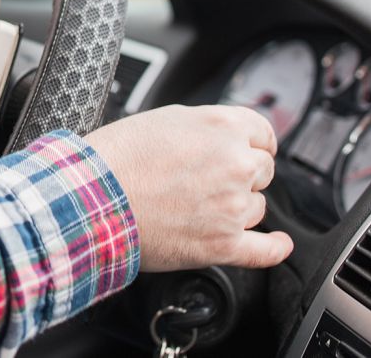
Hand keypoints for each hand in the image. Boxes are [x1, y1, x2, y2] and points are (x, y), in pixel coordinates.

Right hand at [85, 104, 293, 270]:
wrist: (93, 197)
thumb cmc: (117, 157)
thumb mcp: (165, 118)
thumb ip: (205, 126)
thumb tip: (222, 137)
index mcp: (222, 127)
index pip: (263, 134)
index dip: (253, 144)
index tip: (250, 152)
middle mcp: (235, 163)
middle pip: (263, 170)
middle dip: (242, 174)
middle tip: (210, 180)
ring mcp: (232, 206)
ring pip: (257, 207)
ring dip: (238, 206)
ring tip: (200, 207)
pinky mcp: (223, 244)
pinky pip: (264, 251)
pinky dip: (274, 248)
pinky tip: (277, 244)